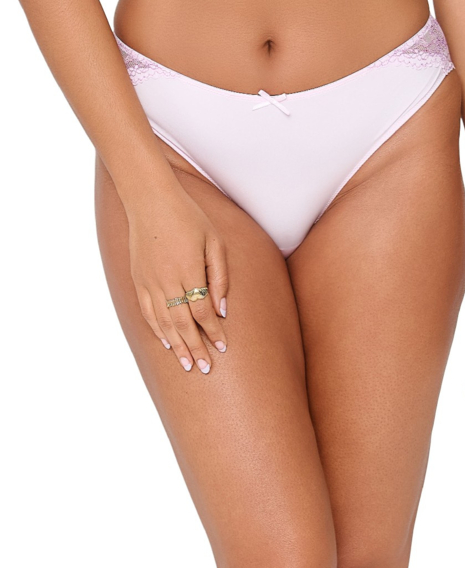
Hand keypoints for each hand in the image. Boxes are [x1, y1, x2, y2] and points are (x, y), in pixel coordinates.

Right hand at [127, 181, 228, 374]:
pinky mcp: (137, 280)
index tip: (223, 348)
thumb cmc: (188, 218)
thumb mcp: (214, 241)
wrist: (150, 201)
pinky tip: (166, 342)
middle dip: (196, 348)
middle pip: (183, 324)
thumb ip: (220, 276)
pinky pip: (146, 313)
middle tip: (206, 369)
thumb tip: (222, 309)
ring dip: (176, 346)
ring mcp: (149, 282)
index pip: (203, 312)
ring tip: (187, 364)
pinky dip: (156, 330)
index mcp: (189, 272)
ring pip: (163, 323)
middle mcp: (167, 282)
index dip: (213, 332)